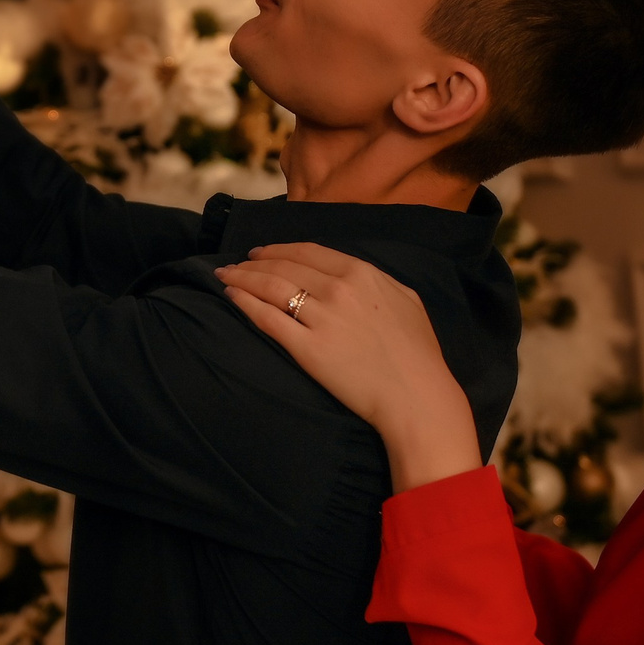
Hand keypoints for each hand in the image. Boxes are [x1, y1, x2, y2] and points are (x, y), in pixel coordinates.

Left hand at [216, 243, 484, 490]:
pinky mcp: (306, 348)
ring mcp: (320, 317)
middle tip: (236, 264)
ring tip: (225, 276)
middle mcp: (337, 288)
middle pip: (283, 266)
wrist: (415, 395)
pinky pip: (267, 318)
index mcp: (362, 273)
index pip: (308, 252)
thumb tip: (357, 275)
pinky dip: (245, 303)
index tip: (261, 252)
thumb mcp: (406, 299)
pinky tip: (232, 297)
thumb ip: (378, 281)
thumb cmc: (418, 353)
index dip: (279, 249)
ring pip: (270, 287)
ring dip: (242, 277)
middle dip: (254, 262)